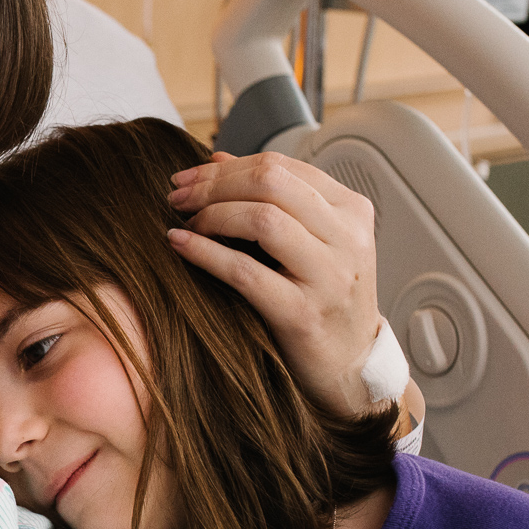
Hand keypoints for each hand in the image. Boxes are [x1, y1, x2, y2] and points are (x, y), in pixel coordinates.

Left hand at [166, 150, 382, 415]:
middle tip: (177, 197)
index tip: (188, 176)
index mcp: (350, 211)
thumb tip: (217, 160)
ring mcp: (330, 276)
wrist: (349, 368)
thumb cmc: (323, 303)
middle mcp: (347, 238)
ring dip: (211, 215)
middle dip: (213, 185)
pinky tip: (181, 246)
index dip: (225, 167)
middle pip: (270, 183)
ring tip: (184, 223)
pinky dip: (205, 253)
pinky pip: (245, 272)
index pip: (281, 166)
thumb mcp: (309, 243)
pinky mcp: (304, 314)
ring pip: (261, 219)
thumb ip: (271, 200)